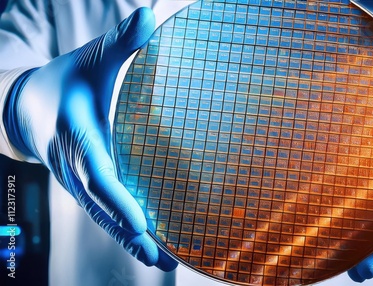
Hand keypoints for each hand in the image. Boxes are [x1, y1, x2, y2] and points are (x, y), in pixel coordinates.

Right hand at [3, 7, 176, 270]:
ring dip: (130, 240)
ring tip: (162, 263)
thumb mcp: (93, 58)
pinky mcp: (85, 186)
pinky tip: (148, 250)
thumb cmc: (69, 80)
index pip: (97, 171)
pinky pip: (104, 213)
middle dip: (128, 231)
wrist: (30, 104)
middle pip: (101, 204)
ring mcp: (78, 180)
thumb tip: (148, 13)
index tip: (141, 221)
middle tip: (158, 256)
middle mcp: (75, 164)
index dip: (117, 198)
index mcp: (76, 133)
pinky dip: (125, 233)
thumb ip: (122, 42)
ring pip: (103, 215)